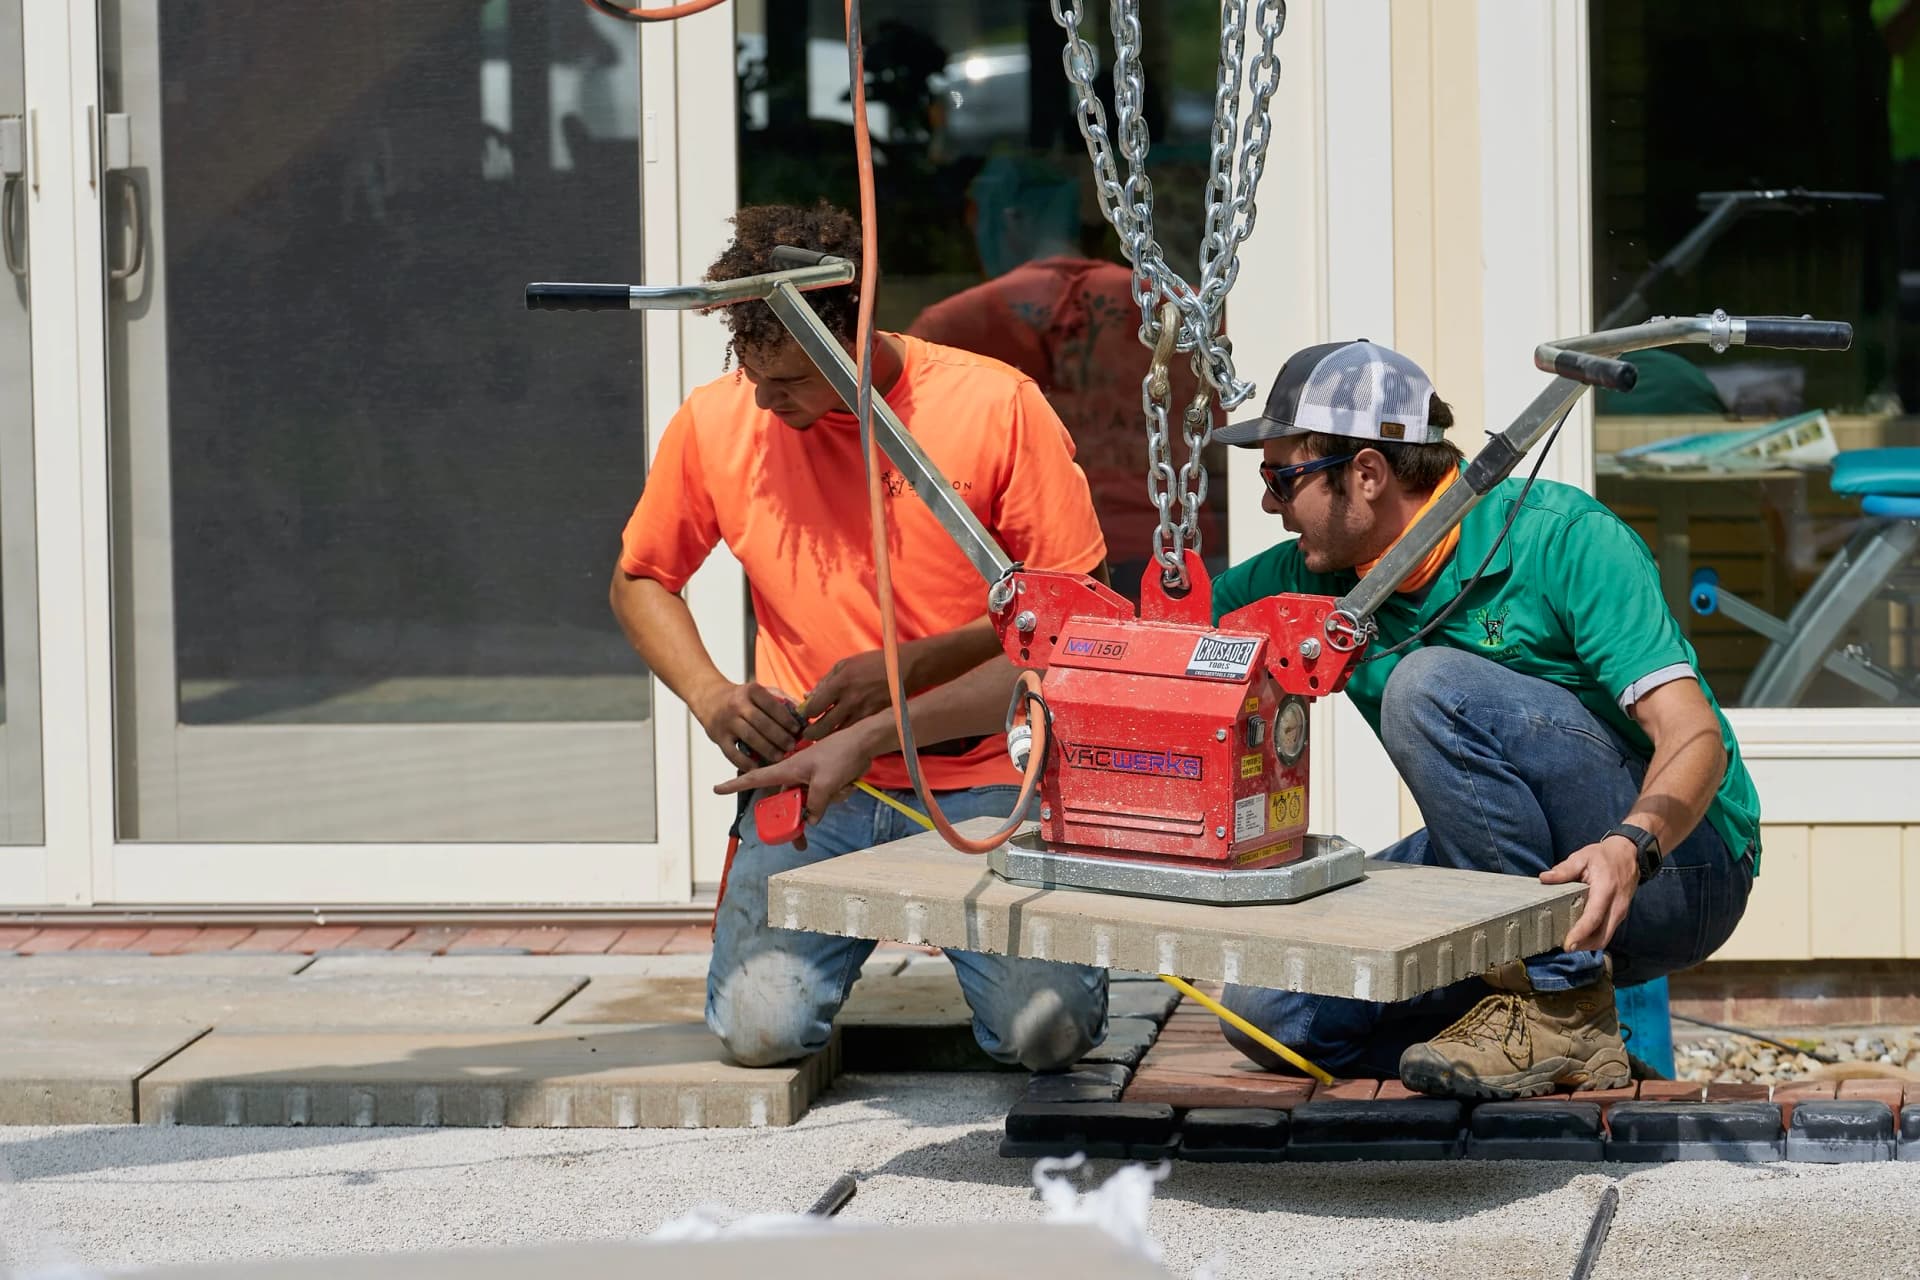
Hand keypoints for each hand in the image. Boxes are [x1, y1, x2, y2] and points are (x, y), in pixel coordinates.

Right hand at [691, 681, 805, 769]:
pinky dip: (746, 763)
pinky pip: (733, 753)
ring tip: (780, 757)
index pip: (772, 705)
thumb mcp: (760, 691)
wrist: (710, 699)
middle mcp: (737, 705)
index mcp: (751, 691)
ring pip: (750, 738)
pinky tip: (758, 768)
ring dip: (767, 749)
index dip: (786, 719)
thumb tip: (804, 713)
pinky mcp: (718, 738)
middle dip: (779, 736)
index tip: (798, 730)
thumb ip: (782, 700)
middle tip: (792, 747)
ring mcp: (727, 722)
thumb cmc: (742, 697)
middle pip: (762, 723)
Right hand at [714, 727, 877, 824]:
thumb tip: (810, 820)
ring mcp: (810, 778)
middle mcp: (795, 775)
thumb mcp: (826, 783)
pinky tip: (849, 784)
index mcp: (787, 770)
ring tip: (843, 788)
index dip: (735, 784)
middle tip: (800, 844)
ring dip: (825, 804)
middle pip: (785, 804)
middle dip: (795, 822)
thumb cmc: (841, 755)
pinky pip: (825, 798)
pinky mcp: (824, 780)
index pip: (755, 778)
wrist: (864, 743)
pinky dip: (837, 795)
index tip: (716, 788)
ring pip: (809, 803)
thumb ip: (816, 805)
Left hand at [799, 649, 897, 740]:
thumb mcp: (844, 665)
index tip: (803, 717)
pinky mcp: (873, 720)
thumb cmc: (872, 663)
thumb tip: (807, 697)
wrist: (903, 669)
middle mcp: (850, 701)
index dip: (805, 715)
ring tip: (820, 737)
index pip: (814, 708)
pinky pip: (853, 733)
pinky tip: (839, 735)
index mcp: (840, 684)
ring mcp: (863, 713)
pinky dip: (844, 736)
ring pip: (838, 735)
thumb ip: (824, 682)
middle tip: (806, 735)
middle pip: (823, 727)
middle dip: (810, 734)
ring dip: (826, 738)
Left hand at [1541, 836, 1639, 952]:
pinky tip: (1580, 935)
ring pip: (1605, 937)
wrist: (1630, 855)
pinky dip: (1594, 937)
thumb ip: (1564, 870)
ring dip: (1588, 944)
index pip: (1593, 918)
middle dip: (1583, 945)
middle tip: (1564, 946)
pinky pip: (1607, 932)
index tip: (1568, 944)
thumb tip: (1544, 878)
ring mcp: (1620, 912)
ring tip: (1569, 942)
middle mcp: (1616, 905)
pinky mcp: (1619, 915)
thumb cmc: (1605, 856)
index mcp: (1606, 890)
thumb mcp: (1582, 857)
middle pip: (1602, 936)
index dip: (1580, 934)